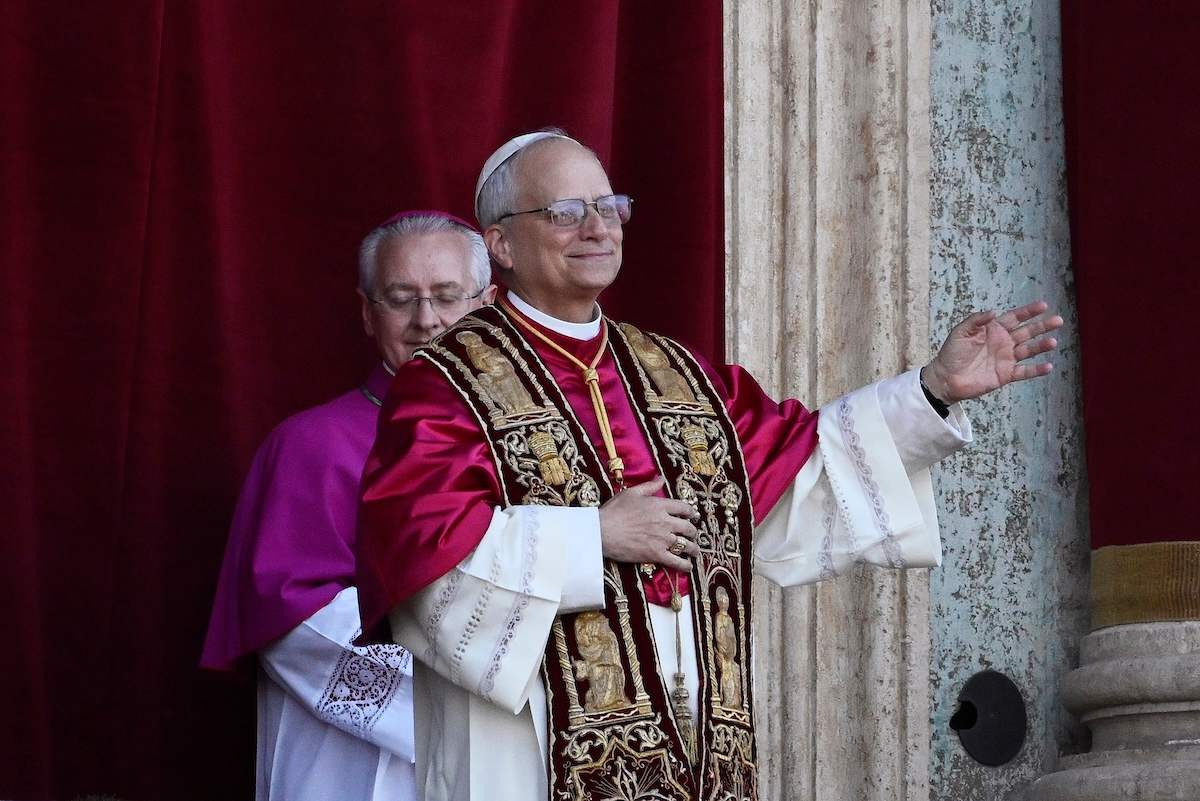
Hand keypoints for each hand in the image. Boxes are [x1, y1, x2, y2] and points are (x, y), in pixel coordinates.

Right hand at [598, 477, 699, 570]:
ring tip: (694, 551)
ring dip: (693, 549)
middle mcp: (665, 522)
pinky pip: (676, 561)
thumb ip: (649, 486)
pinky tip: (688, 566)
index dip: (691, 512)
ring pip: (686, 545)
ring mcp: (662, 539)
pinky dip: (685, 565)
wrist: (602, 531)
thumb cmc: (614, 510)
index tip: (693, 516)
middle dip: (693, 532)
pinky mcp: (656, 554)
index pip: (684, 507)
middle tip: (693, 534)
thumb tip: (661, 479)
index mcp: (660, 505)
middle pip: (688, 527)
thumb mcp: (631, 492)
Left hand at [923, 300, 1063, 403]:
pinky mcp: (1006, 375)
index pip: (1015, 317)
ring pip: (1029, 350)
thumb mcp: (961, 332)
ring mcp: (1006, 359)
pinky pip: (1024, 371)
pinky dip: (1036, 370)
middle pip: (1027, 332)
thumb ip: (976, 320)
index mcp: (993, 329)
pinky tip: (1048, 366)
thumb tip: (994, 311)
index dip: (1029, 311)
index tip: (1043, 306)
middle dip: (1042, 326)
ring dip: (1041, 346)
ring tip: (1053, 342)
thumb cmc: (951, 353)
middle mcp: (1003, 342)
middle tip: (1058, 320)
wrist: (946, 378)